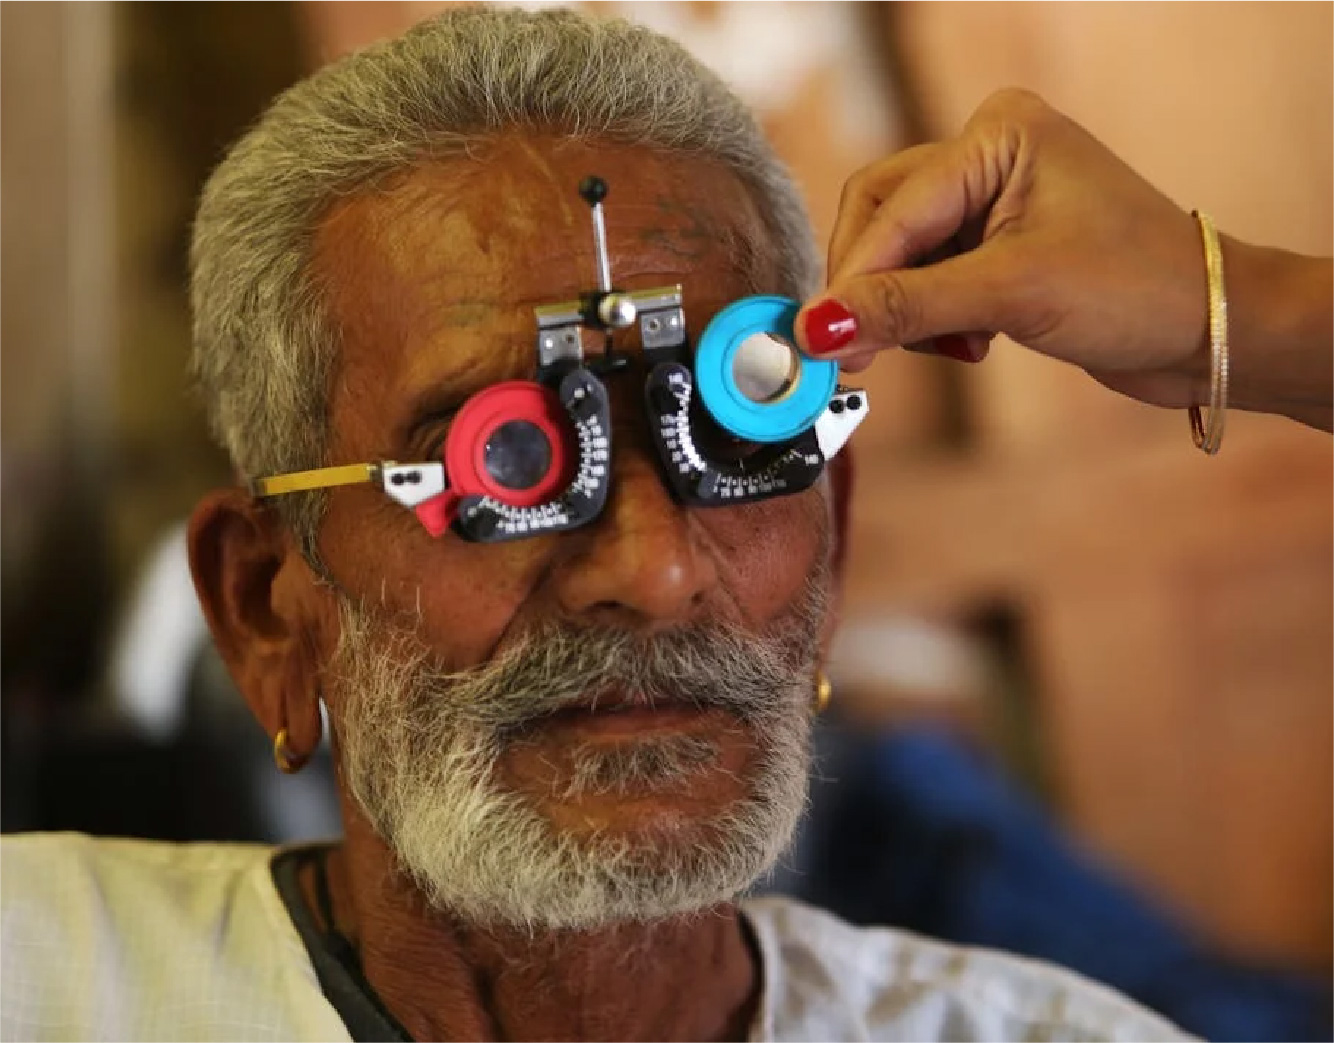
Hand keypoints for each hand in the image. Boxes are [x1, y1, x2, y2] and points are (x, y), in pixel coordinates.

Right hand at [796, 89, 1214, 409]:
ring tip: (951, 348)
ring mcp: (991, 202)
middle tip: (858, 355)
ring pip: (899, 258)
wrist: (1208, 332)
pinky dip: (932, 320)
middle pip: (882, 222)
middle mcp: (988, 157)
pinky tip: (971, 346)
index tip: (817, 340)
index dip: (852, 278)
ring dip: (906, 312)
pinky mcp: (995, 247)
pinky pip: (927, 281)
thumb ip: (907, 307)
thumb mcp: (1012, 294)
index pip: (892, 207)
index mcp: (997, 135)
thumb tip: (818, 329)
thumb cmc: (1137, 289)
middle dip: (871, 291)